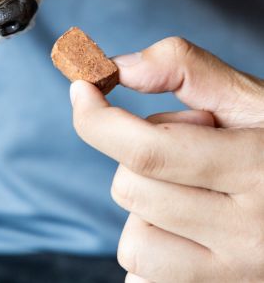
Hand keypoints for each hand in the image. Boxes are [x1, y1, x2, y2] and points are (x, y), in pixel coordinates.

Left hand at [70, 37, 263, 282]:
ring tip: (191, 192)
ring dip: (145, 206)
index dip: (98, 118)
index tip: (82, 89)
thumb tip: (119, 67)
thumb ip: (186, 68)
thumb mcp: (252, 98)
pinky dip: (151, 249)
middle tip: (187, 150)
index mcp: (258, 170)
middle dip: (136, 157)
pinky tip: (185, 230)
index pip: (148, 150)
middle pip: (131, 189)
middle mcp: (248, 236)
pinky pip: (143, 281)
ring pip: (133, 240)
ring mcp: (234, 277)